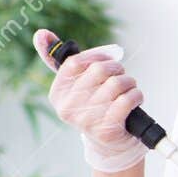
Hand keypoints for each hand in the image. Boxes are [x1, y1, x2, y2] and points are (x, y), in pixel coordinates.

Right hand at [34, 30, 144, 172]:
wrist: (110, 143)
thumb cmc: (95, 106)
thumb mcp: (77, 85)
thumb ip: (60, 59)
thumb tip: (41, 33)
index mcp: (57, 94)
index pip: (75, 62)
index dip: (97, 56)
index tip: (108, 58)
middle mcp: (68, 108)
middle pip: (98, 71)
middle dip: (117, 69)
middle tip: (121, 75)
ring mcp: (86, 121)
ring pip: (116, 84)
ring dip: (130, 82)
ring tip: (129, 88)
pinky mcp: (107, 130)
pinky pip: (127, 100)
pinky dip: (136, 95)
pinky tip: (135, 99)